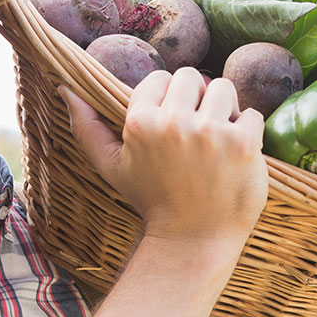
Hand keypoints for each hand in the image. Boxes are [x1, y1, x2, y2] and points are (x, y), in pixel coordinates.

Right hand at [61, 68, 267, 244]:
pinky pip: (252, 114)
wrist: (193, 240)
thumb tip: (65, 88)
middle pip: (192, 77)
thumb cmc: (152, 201)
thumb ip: (86, 128)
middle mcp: (175, 123)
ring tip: (216, 139)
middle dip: (196, 99)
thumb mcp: (111, 167)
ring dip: (224, 109)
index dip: (169, 99)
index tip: (172, 124)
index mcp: (141, 122)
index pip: (161, 78)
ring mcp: (211, 133)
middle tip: (196, 132)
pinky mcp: (243, 144)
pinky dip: (248, 130)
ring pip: (224, 88)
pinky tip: (235, 154)